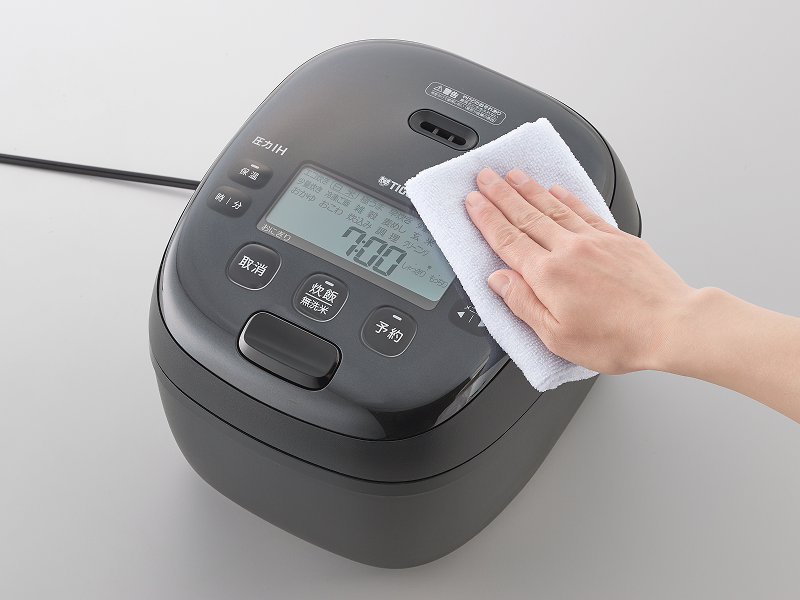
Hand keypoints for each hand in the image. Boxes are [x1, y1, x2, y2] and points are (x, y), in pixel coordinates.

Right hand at [465, 168, 697, 373]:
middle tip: (484, 176)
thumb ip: (523, 304)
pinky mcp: (617, 239)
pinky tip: (556, 189)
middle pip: (525, 215)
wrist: (671, 325)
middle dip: (500, 194)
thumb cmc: (618, 337)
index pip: (507, 239)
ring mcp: (594, 240)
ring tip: (512, 174)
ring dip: (528, 189)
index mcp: (548, 275)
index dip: (486, 218)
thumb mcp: (557, 337)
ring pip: (552, 207)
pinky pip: (584, 210)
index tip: (472, 201)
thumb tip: (498, 281)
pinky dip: (566, 197)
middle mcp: (569, 250)